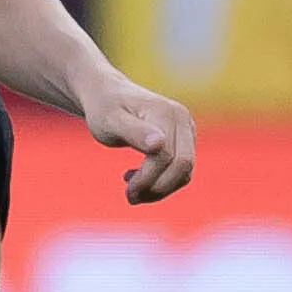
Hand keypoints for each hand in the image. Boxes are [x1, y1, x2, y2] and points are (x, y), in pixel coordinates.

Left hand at [82, 78, 196, 203]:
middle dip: (158, 188)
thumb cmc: (104, 108)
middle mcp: (182, 118)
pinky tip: (136, 178)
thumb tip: (159, 144)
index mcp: (166, 113)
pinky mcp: (185, 139)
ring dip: (160, 188)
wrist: (106, 94)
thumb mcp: (111, 121)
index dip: (148, 179)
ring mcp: (187, 128)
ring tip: (131, 190)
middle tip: (130, 197)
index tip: (127, 190)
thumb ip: (134, 132)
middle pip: (183, 166)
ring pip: (184, 171)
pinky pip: (181, 170)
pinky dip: (162, 181)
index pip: (166, 157)